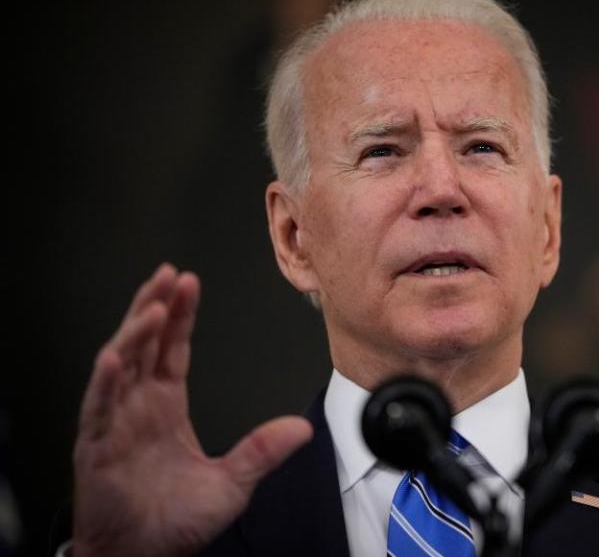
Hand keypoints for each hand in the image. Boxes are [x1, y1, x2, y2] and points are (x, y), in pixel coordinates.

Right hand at [72, 264, 312, 556]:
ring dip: (134, 333)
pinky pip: (97, 409)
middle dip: (156, 306)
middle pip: (144, 344)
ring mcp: (115, 423)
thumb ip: (263, 451)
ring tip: (154, 305)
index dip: (181, 316)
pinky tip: (115, 357)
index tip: (189, 283)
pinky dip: (105, 382)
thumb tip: (302, 428)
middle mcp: (138, 407)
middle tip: (169, 275)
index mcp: (166, 407)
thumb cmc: (176, 522)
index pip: (172, 350)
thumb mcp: (233, 483)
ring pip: (120, 366)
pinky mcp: (97, 447)